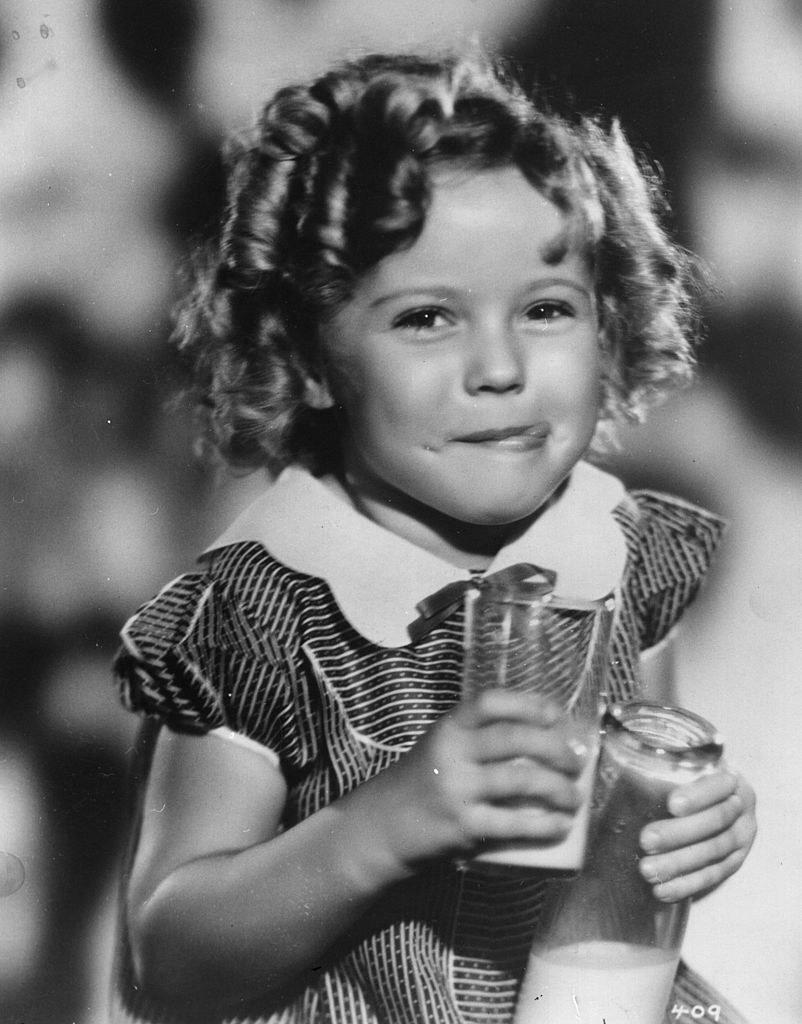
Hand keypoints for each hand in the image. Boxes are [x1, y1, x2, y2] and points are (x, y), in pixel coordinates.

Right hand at [368, 689, 587, 869]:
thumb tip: (544, 737)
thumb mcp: (442, 746)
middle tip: (577, 762)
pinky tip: (561, 826)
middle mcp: (452, 752)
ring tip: (575, 797)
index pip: (492, 702)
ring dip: (559, 788)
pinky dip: (544, 825)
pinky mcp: (463, 826)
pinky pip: (514, 823)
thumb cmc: (422, 781)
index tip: (558, 715)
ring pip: (521, 779)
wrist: (382, 825)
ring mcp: (457, 789)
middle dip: (556, 748)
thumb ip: (479, 737)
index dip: (529, 704)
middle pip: (515, 739)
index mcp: (449, 726)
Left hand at [638, 768, 756, 901]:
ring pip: (712, 852)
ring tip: (648, 869)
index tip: (671, 804)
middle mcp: (742, 810)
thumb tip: (630, 777)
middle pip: (714, 822)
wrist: (720, 799)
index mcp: (732, 781)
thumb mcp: (688, 770)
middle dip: (679, 833)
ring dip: (678, 863)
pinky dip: (686, 885)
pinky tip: (662, 889)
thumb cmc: (692, 781)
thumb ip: (668, 772)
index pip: (718, 786)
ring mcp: (741, 839)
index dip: (697, 796)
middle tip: (646, 840)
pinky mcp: (734, 862)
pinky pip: (712, 876)